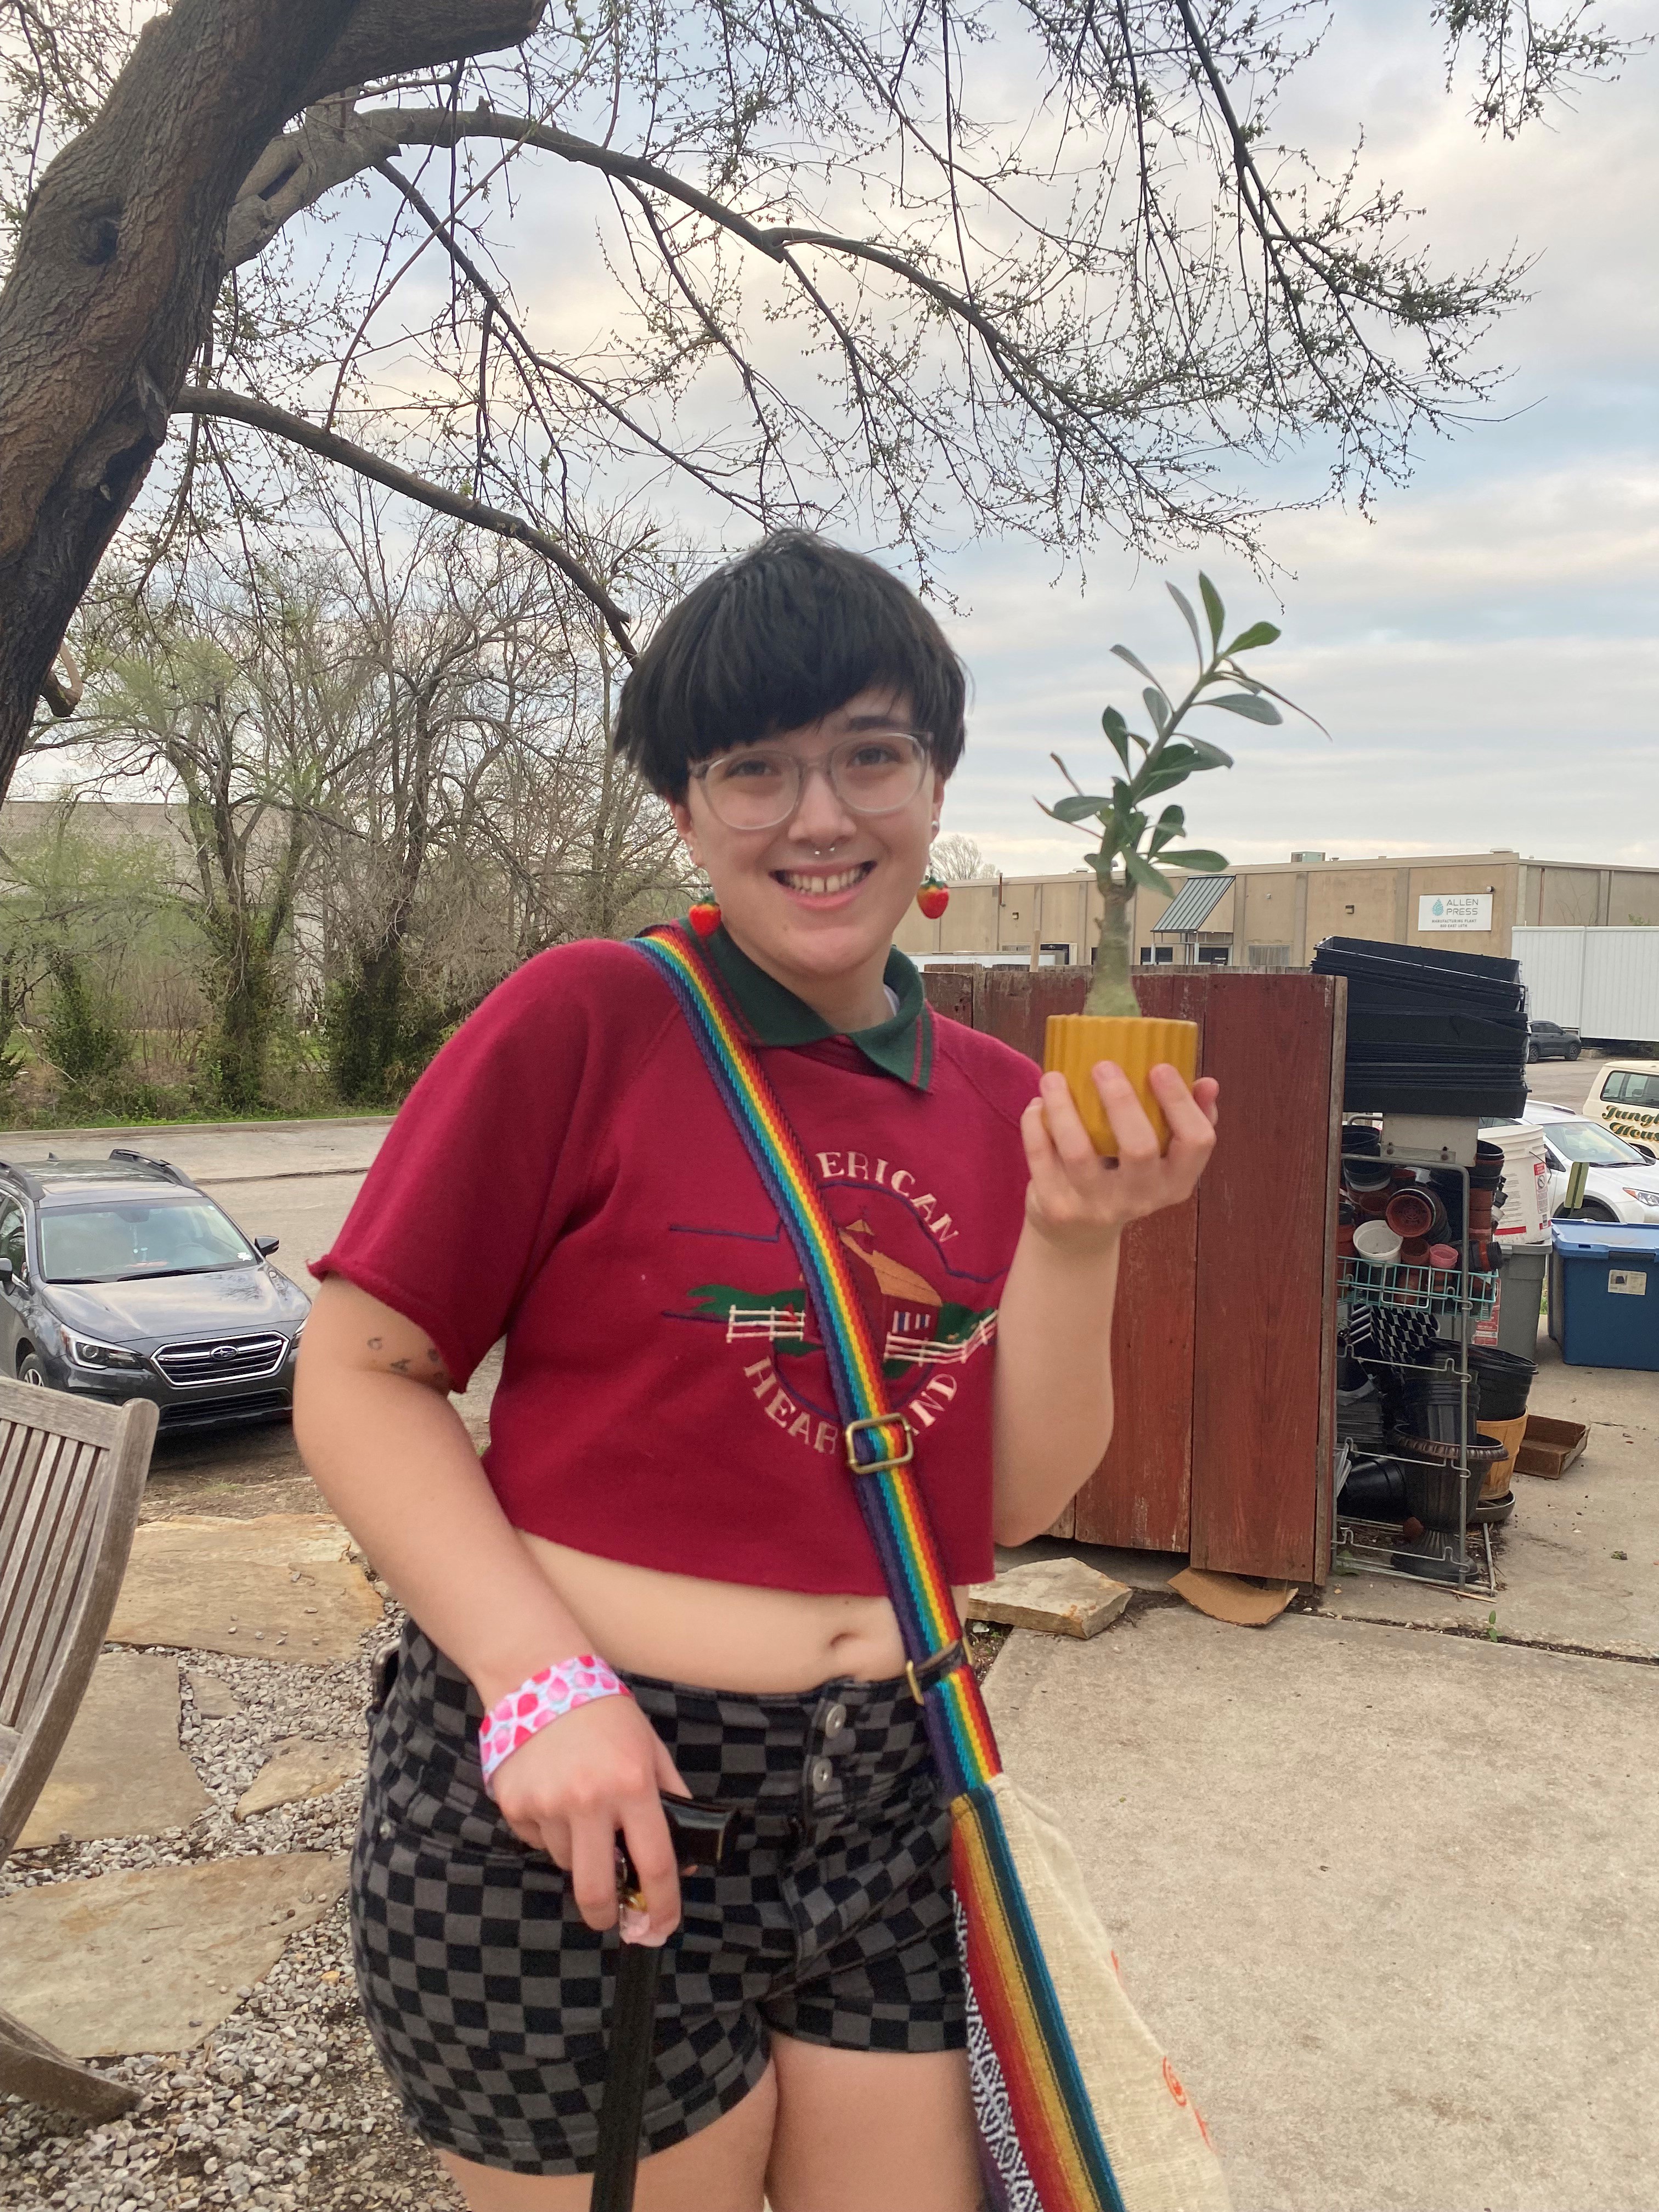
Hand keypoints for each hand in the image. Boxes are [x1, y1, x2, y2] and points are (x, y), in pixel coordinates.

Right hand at [487, 1690, 690, 1938]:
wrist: (540, 1677)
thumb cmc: (605, 1714)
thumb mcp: (650, 1749)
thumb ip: (671, 1800)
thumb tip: (683, 1860)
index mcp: (633, 1784)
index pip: (655, 1863)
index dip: (663, 1905)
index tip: (662, 1927)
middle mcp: (589, 1799)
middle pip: (597, 1888)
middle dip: (606, 1914)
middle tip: (611, 1916)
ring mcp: (547, 1804)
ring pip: (566, 1861)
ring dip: (578, 1852)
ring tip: (578, 1807)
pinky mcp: (515, 1805)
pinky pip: (537, 1840)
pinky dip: (548, 1831)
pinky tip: (552, 1793)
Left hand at [1021, 1061, 1219, 1252]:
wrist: (1078, 1234)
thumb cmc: (1125, 1176)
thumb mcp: (1161, 1159)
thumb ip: (1187, 1118)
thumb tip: (1208, 1082)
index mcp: (1176, 1181)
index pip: (1196, 1142)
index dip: (1181, 1103)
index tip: (1159, 1066)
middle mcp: (1141, 1198)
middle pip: (1139, 1147)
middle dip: (1121, 1101)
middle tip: (1102, 1065)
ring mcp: (1097, 1207)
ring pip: (1080, 1152)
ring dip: (1064, 1108)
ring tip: (1053, 1078)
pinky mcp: (1057, 1208)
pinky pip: (1041, 1160)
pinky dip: (1035, 1127)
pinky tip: (1037, 1105)